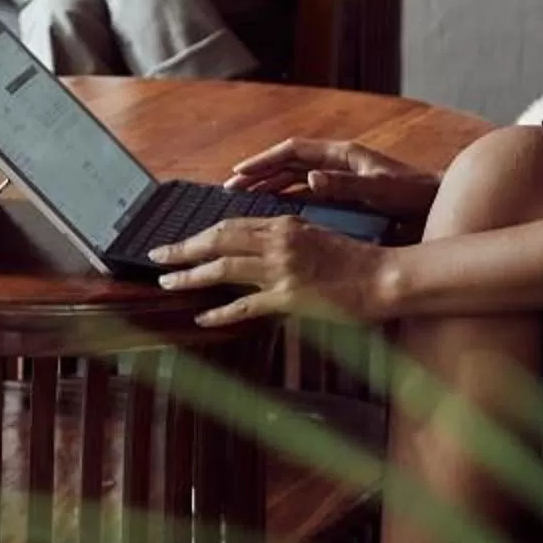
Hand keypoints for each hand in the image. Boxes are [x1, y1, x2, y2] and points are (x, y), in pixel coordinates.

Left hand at [151, 213, 392, 327]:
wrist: (385, 277)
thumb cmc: (357, 260)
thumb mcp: (317, 238)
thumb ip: (286, 241)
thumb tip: (257, 248)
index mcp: (285, 224)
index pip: (232, 225)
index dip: (202, 233)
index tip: (182, 240)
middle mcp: (278, 242)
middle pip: (218, 239)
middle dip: (183, 248)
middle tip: (158, 255)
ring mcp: (281, 270)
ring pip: (223, 267)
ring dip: (190, 275)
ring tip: (167, 281)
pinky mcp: (288, 297)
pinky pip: (245, 305)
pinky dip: (220, 311)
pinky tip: (203, 317)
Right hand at [226, 137, 440, 218]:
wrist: (438, 204)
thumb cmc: (414, 195)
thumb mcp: (380, 191)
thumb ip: (346, 185)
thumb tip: (310, 178)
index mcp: (342, 154)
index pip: (293, 151)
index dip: (264, 160)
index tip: (239, 171)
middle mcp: (338, 162)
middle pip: (288, 163)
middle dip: (259, 173)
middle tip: (231, 188)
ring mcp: (341, 177)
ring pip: (294, 178)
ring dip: (269, 186)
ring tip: (243, 199)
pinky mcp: (345, 193)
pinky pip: (307, 192)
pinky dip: (287, 198)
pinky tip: (274, 212)